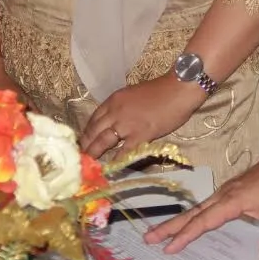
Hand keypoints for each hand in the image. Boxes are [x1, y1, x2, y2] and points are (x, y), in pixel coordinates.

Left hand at [80, 73, 201, 158]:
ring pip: (102, 141)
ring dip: (94, 153)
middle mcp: (115, 112)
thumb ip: (123, 107)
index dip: (87, 132)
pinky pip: (123, 152)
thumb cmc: (161, 91)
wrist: (178, 89)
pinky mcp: (139, 135)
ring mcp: (126, 124)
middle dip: (85, 145)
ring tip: (88, 164)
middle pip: (94, 131)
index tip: (83, 141)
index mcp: (114, 100)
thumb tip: (118, 121)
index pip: (93, 118)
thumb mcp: (133, 94)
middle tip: (80, 156)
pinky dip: (115, 161)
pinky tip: (110, 169)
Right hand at [144, 148, 258, 259]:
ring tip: (162, 233)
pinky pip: (208, 206)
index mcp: (232, 201)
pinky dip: (196, 216)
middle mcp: (224, 195)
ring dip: (180, 221)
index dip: (186, 235)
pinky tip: (196, 222)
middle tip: (149, 238)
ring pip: (198, 208)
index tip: (169, 247)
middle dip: (170, 226)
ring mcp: (227, 191)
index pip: (203, 221)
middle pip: (192, 213)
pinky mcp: (233, 190)